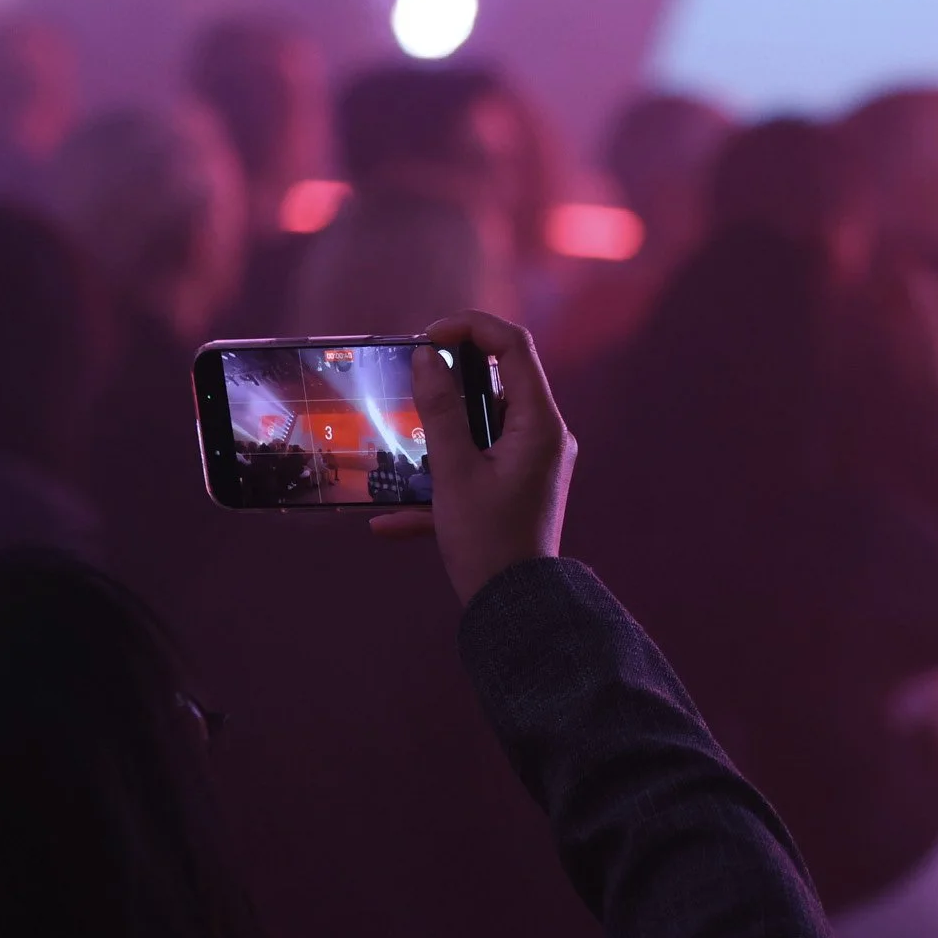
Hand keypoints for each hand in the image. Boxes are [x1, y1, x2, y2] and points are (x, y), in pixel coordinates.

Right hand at [371, 312, 576, 605]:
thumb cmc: (488, 543)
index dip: (471, 326)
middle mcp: (545, 436)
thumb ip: (439, 410)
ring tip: (404, 446)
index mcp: (539, 424)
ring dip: (442, 432)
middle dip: (452, 376)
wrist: (516, 610)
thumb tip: (427, 357)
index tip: (429, 336)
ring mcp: (534, 462)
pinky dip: (444, 480)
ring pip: (485, 423)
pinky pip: (480, 464)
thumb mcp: (453, 472)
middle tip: (413, 380)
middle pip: (501, 379)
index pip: (514, 346)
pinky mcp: (520, 486)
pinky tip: (393, 523)